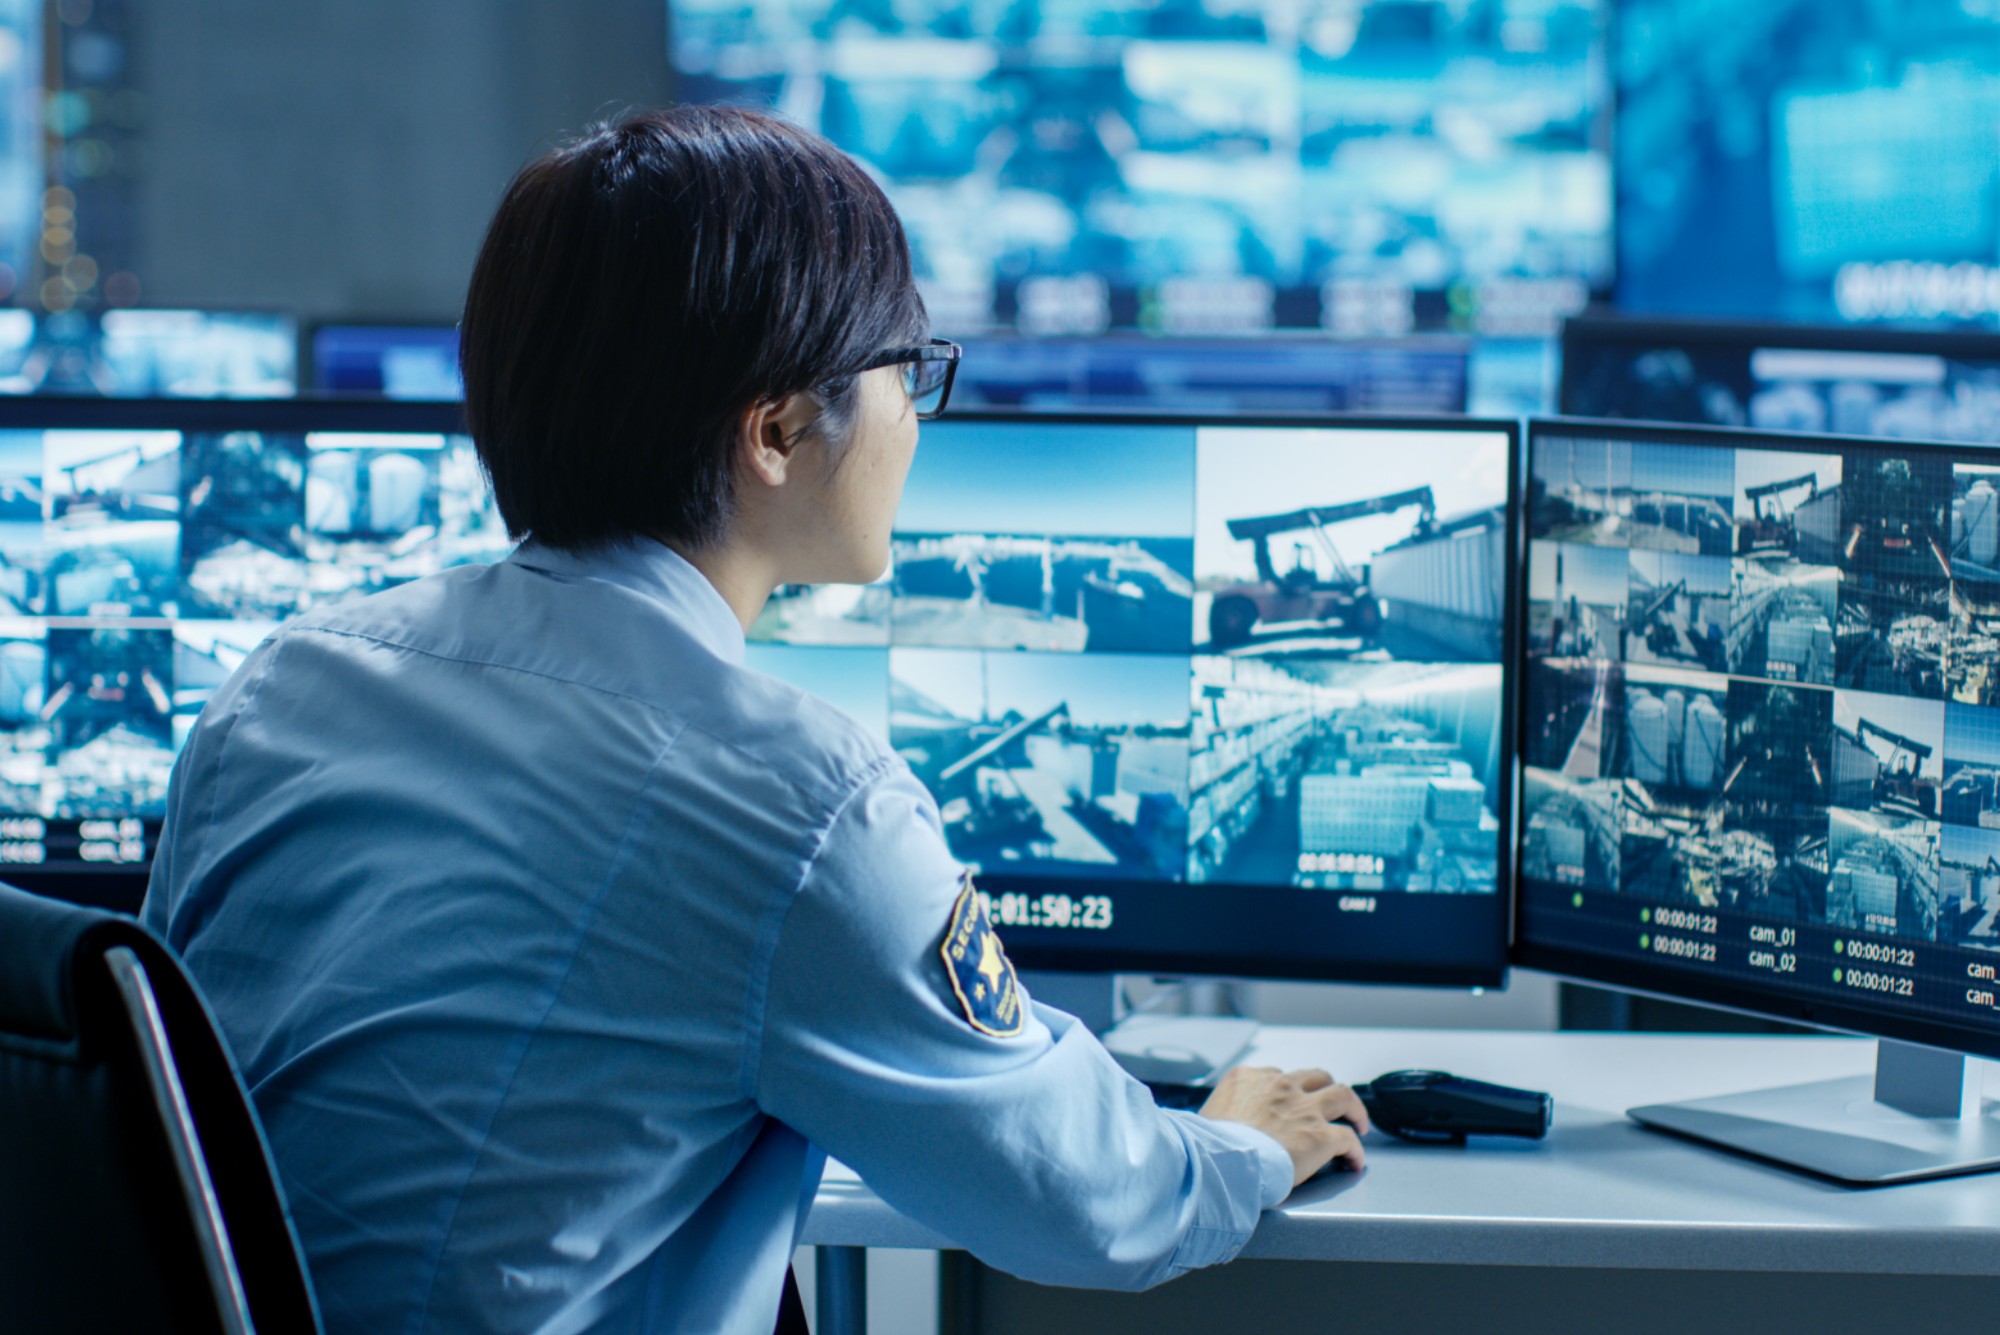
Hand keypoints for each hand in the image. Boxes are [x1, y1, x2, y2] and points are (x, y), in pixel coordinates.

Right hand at [1197, 1065, 1368, 1185]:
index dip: (1289, 1091)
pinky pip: (1348, 1139)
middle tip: (1331, 1103)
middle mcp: (1280, 1087)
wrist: (1221, 1162)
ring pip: (1343, 1096)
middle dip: (1325, 1089)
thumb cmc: (1208, 1146)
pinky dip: (1355, 1150)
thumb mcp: (1207, 1115)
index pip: (1277, 1076)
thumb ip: (1221, 1113)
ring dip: (1354, 1108)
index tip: (1291, 1103)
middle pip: (1316, 1077)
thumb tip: (1216, 1127)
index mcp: (1248, 1079)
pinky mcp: (1321, 1136)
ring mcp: (1304, 1109)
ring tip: (1358, 1122)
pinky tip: (1355, 1161)